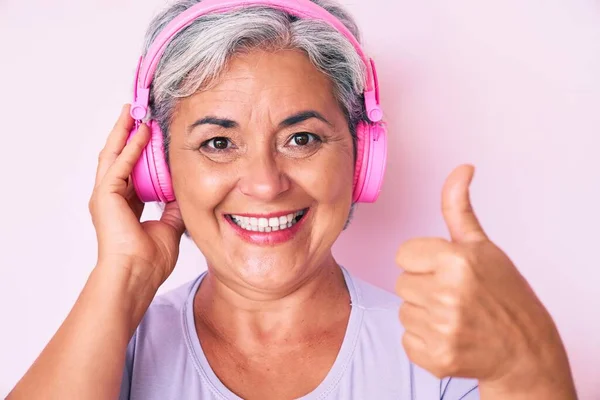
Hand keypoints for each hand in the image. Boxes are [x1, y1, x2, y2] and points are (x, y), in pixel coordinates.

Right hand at [89, 104, 185, 287]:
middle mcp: (112, 198)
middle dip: (128, 134)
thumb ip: (174, 206)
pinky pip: (120, 163)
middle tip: (137, 113)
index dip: (142, 152)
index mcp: (126, 206)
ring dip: (124, 131)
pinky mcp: (105, 195)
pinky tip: (141, 131)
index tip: (153, 135)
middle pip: (120, 157)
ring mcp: (106, 196)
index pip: (133, 171)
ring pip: (114, 154)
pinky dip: (131, 145)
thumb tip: (183, 189)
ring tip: (133, 111)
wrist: (137, 276)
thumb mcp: (171, 226)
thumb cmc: (150, 261)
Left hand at [394, 164, 575, 396]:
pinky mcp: (436, 358)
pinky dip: (424, 340)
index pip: (403, 254)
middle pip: (401, 283)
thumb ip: (459, 208)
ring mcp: (442, 328)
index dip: (423, 261)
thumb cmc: (503, 293)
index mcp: (457, 260)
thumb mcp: (482, 246)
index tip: (445, 270)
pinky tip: (450, 336)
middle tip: (454, 295)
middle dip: (423, 286)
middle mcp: (448, 294)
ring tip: (454, 316)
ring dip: (423, 313)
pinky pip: (407, 339)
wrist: (524, 349)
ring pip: (403, 311)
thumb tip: (461, 168)